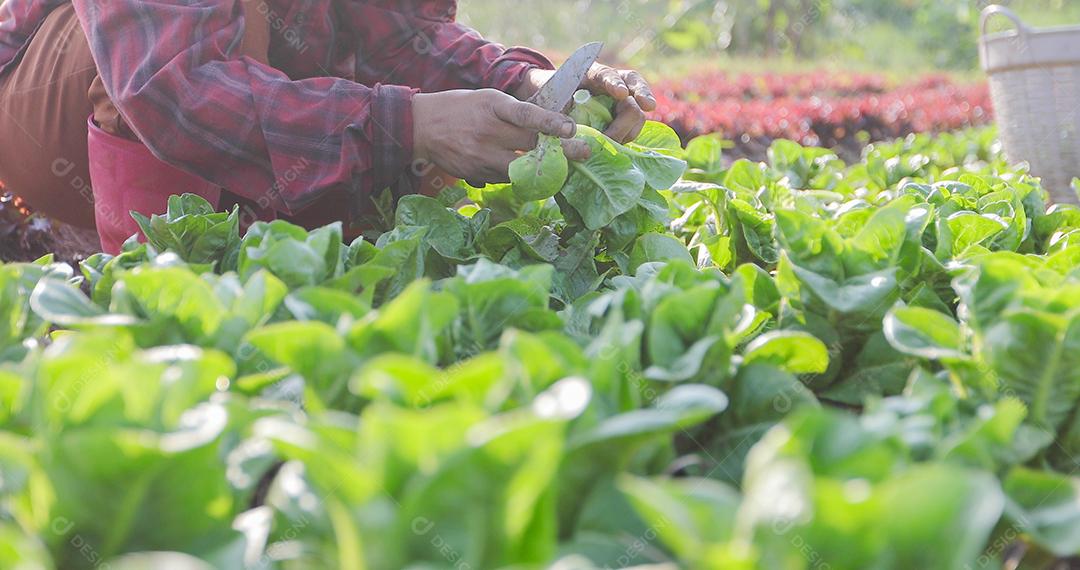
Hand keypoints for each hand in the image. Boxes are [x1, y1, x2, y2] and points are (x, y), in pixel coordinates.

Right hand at [412, 89, 590, 186]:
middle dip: (562, 151)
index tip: (571, 129)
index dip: (550, 122)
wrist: (422, 126)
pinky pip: (507, 178)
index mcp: (493, 105)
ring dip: (545, 169)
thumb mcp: (488, 99)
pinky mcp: (476, 173)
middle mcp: (488, 131)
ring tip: (564, 168)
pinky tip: (530, 173)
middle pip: (530, 144)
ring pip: (522, 168)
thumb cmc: (462, 107)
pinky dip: (521, 175)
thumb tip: (551, 123)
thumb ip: (516, 111)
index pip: (526, 114)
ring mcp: (481, 155)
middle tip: (585, 153)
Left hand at [516, 64, 655, 142]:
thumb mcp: (547, 100)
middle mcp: (610, 83)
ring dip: (630, 126)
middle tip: (645, 108)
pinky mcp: (621, 119)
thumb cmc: (548, 97)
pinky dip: (628, 136)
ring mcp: (619, 101)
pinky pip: (632, 127)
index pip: (606, 74)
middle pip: (633, 86)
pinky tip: (619, 144)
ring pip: (636, 110)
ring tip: (614, 140)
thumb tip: (568, 130)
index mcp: (590, 74)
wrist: (548, 101)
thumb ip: (556, 110)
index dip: (614, 82)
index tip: (620, 93)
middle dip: (639, 99)